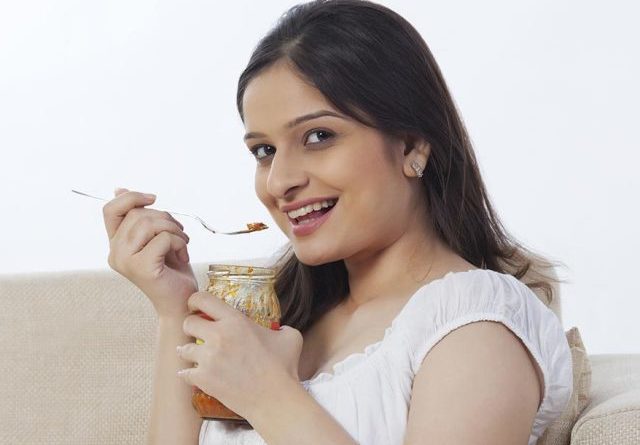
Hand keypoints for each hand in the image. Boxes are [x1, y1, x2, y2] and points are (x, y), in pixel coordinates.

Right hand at [103, 187, 197, 317]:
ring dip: (175, 229)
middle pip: (137, 214)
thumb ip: (139, 217)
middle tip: (180, 233)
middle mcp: (115, 253)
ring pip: (150, 223)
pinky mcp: (141, 267)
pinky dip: (180, 242)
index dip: (132, 197)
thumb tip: (119, 189)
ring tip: (183, 244)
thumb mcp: (156, 236)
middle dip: (166, 218)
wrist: (181, 302)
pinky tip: (183, 256)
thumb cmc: (172, 270)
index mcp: (116, 244)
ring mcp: (125, 261)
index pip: (110, 210)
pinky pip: (163, 238)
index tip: (154, 198)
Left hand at [176, 291, 303, 416]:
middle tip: (199, 333)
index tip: (196, 306)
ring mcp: (208, 358)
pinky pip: (184, 373)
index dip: (195, 301)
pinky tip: (196, 374)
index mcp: (235, 320)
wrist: (275, 400)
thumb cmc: (283, 368)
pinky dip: (189, 374)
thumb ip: (281, 327)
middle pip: (188, 323)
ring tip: (198, 356)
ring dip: (190, 351)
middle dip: (192, 327)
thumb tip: (280, 329)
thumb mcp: (290, 337)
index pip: (202, 299)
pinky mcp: (203, 379)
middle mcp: (218, 336)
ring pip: (183, 349)